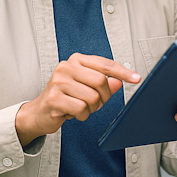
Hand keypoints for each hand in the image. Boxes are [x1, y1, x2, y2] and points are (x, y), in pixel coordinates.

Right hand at [15, 54, 139, 145]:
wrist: (39, 112)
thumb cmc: (66, 97)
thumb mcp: (87, 87)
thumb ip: (104, 83)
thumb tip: (117, 82)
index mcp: (77, 61)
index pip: (105, 64)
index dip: (123, 72)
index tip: (136, 78)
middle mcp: (66, 67)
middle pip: (101, 81)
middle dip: (103, 97)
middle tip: (95, 103)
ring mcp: (59, 82)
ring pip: (92, 97)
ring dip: (91, 108)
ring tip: (80, 107)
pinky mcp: (54, 98)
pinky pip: (81, 109)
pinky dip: (82, 115)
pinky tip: (72, 113)